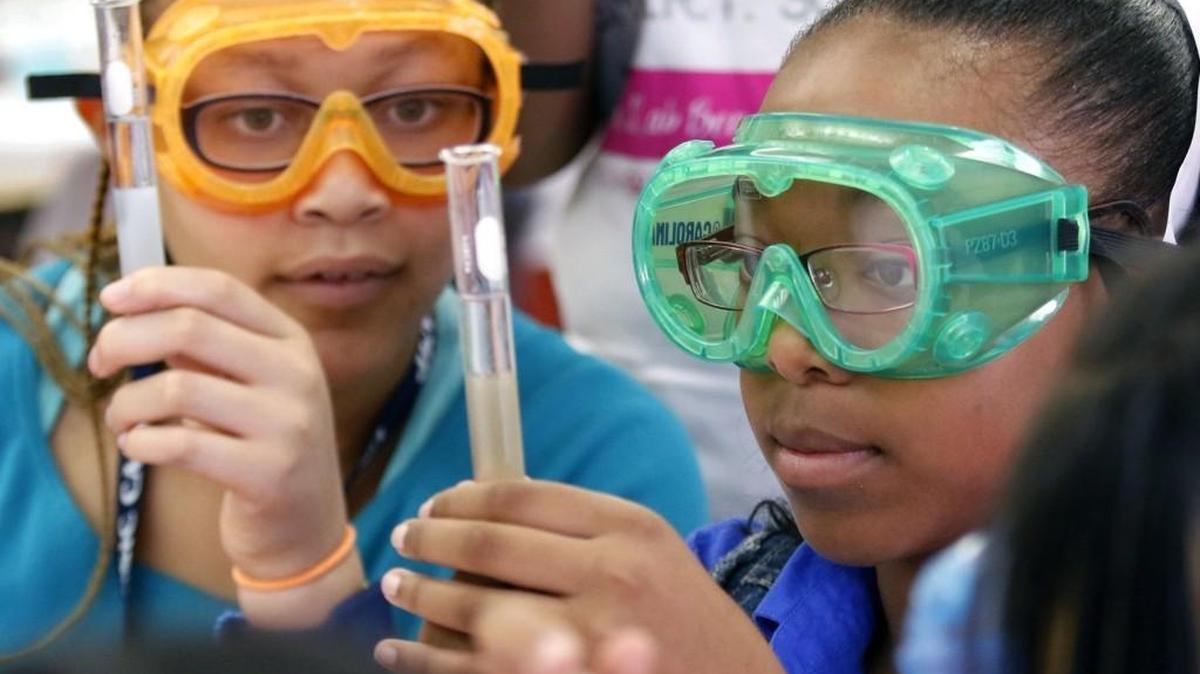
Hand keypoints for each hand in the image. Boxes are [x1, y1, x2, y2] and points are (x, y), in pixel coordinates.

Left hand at [89, 267, 359, 624]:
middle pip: (189, 327)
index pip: (218, 289)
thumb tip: (133, 308)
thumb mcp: (249, 384)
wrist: (304, 529)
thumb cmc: (261, 448)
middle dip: (124, 339)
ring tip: (121, 420)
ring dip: (126, 402)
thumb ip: (205, 345)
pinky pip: (179, 446)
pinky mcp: (268, 474)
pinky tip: (139, 447)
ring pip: (176, 387)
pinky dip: (141, 443)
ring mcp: (288, 424)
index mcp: (291, 341)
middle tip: (99, 364)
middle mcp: (297, 374)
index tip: (110, 299)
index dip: (157, 285)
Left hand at [373, 481, 783, 673]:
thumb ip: (584, 528)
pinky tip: (397, 649)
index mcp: (631, 528)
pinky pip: (472, 670)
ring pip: (475, 606)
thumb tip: (487, 502)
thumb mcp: (653, 553)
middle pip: (490, 545)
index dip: (464, 499)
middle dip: (432, 539)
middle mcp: (610, 575)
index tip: (436, 504)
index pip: (521, 498)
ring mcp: (587, 638)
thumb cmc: (690, 622)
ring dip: (421, 595)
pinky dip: (423, 660)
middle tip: (404, 536)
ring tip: (396, 584)